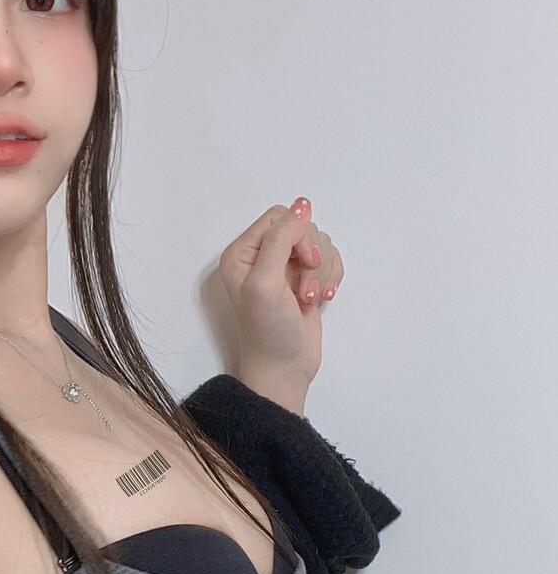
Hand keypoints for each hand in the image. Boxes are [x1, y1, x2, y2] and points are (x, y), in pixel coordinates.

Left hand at [217, 198, 342, 389]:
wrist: (284, 368)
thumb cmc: (267, 331)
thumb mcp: (266, 282)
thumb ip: (281, 240)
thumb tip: (302, 206)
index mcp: (242, 252)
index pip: (280, 217)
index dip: (298, 235)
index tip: (303, 263)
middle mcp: (261, 256)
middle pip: (303, 228)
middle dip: (312, 258)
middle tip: (303, 290)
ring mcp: (285, 268)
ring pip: (320, 244)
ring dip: (321, 273)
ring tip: (308, 300)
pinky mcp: (305, 279)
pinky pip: (329, 259)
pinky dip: (330, 278)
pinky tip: (320, 299)